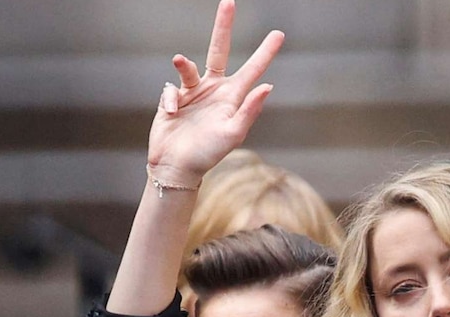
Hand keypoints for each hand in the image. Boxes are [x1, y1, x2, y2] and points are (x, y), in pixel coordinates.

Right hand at [147, 0, 283, 186]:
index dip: (265, 52)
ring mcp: (193, 93)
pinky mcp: (173, 98)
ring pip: (188, 67)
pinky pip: (171, 89)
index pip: (253, 70)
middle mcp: (214, 91)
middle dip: (223, 27)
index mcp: (233, 98)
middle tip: (229, 3)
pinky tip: (171, 114)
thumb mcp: (232, 134)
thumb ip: (249, 110)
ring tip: (180, 61)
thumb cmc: (208, 155)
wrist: (177, 167)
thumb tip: (267, 86)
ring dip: (184, 64)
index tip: (278, 34)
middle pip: (219, 51)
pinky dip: (171, 99)